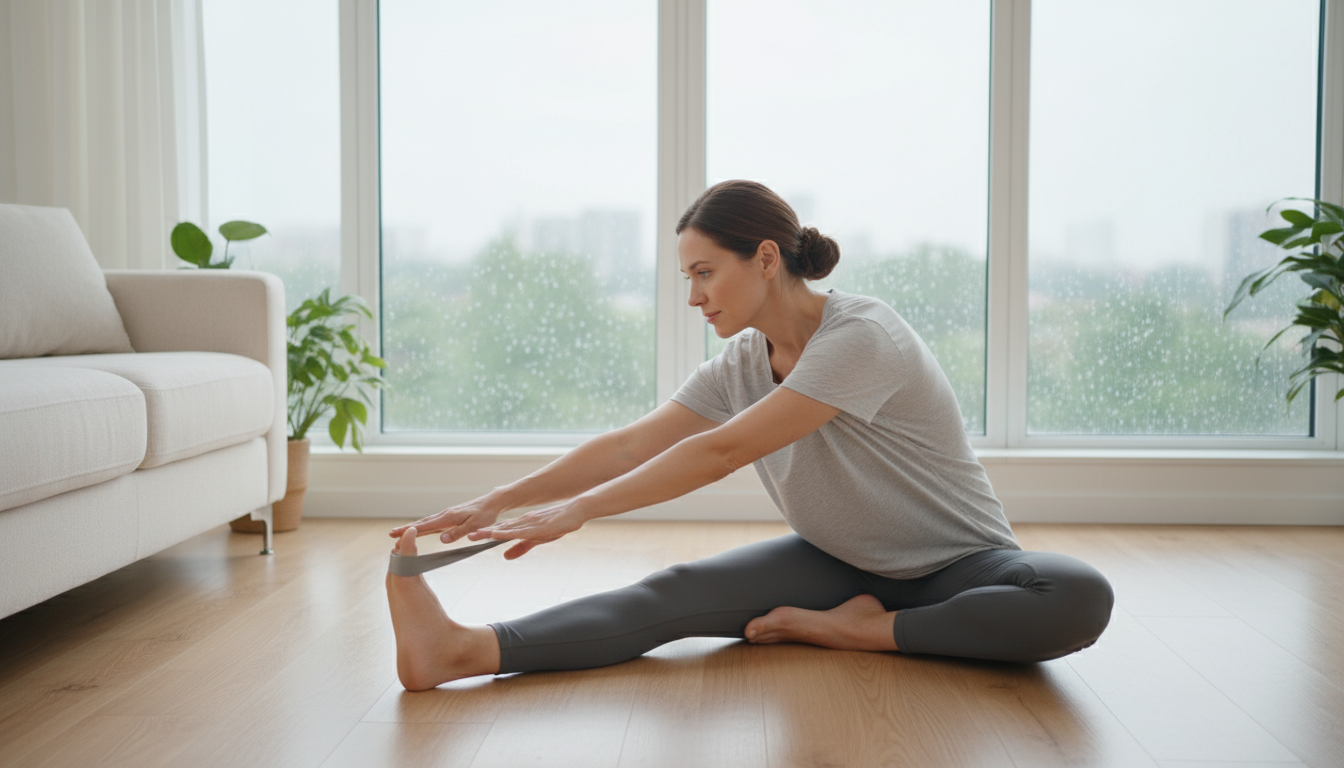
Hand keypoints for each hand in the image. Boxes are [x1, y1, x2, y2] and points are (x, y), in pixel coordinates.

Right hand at [389, 496, 502, 542]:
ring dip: (413, 528)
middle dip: (406, 529)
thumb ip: (459, 533)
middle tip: (391, 534)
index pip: (426, 526)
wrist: (492, 502)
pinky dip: (423, 526)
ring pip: (427, 522)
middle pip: (422, 523)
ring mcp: (447, 515)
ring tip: (399, 533)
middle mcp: (445, 515)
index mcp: (449, 517)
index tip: (396, 534)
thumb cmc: (486, 514)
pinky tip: (419, 530)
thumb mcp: (475, 526)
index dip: (410, 531)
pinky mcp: (451, 517)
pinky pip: (434, 523)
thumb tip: (442, 540)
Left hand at [467, 499, 591, 559]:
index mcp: (520, 525)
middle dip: (480, 533)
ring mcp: (529, 524)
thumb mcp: (537, 539)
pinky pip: (520, 531)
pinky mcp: (538, 527)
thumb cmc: (558, 524)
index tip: (467, 537)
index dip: (483, 534)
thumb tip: (504, 557)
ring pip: (505, 529)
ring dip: (489, 533)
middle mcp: (521, 523)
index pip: (498, 531)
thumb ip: (521, 547)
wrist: (576, 511)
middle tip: (465, 536)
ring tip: (473, 536)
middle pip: (498, 529)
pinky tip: (497, 534)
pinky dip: (507, 533)